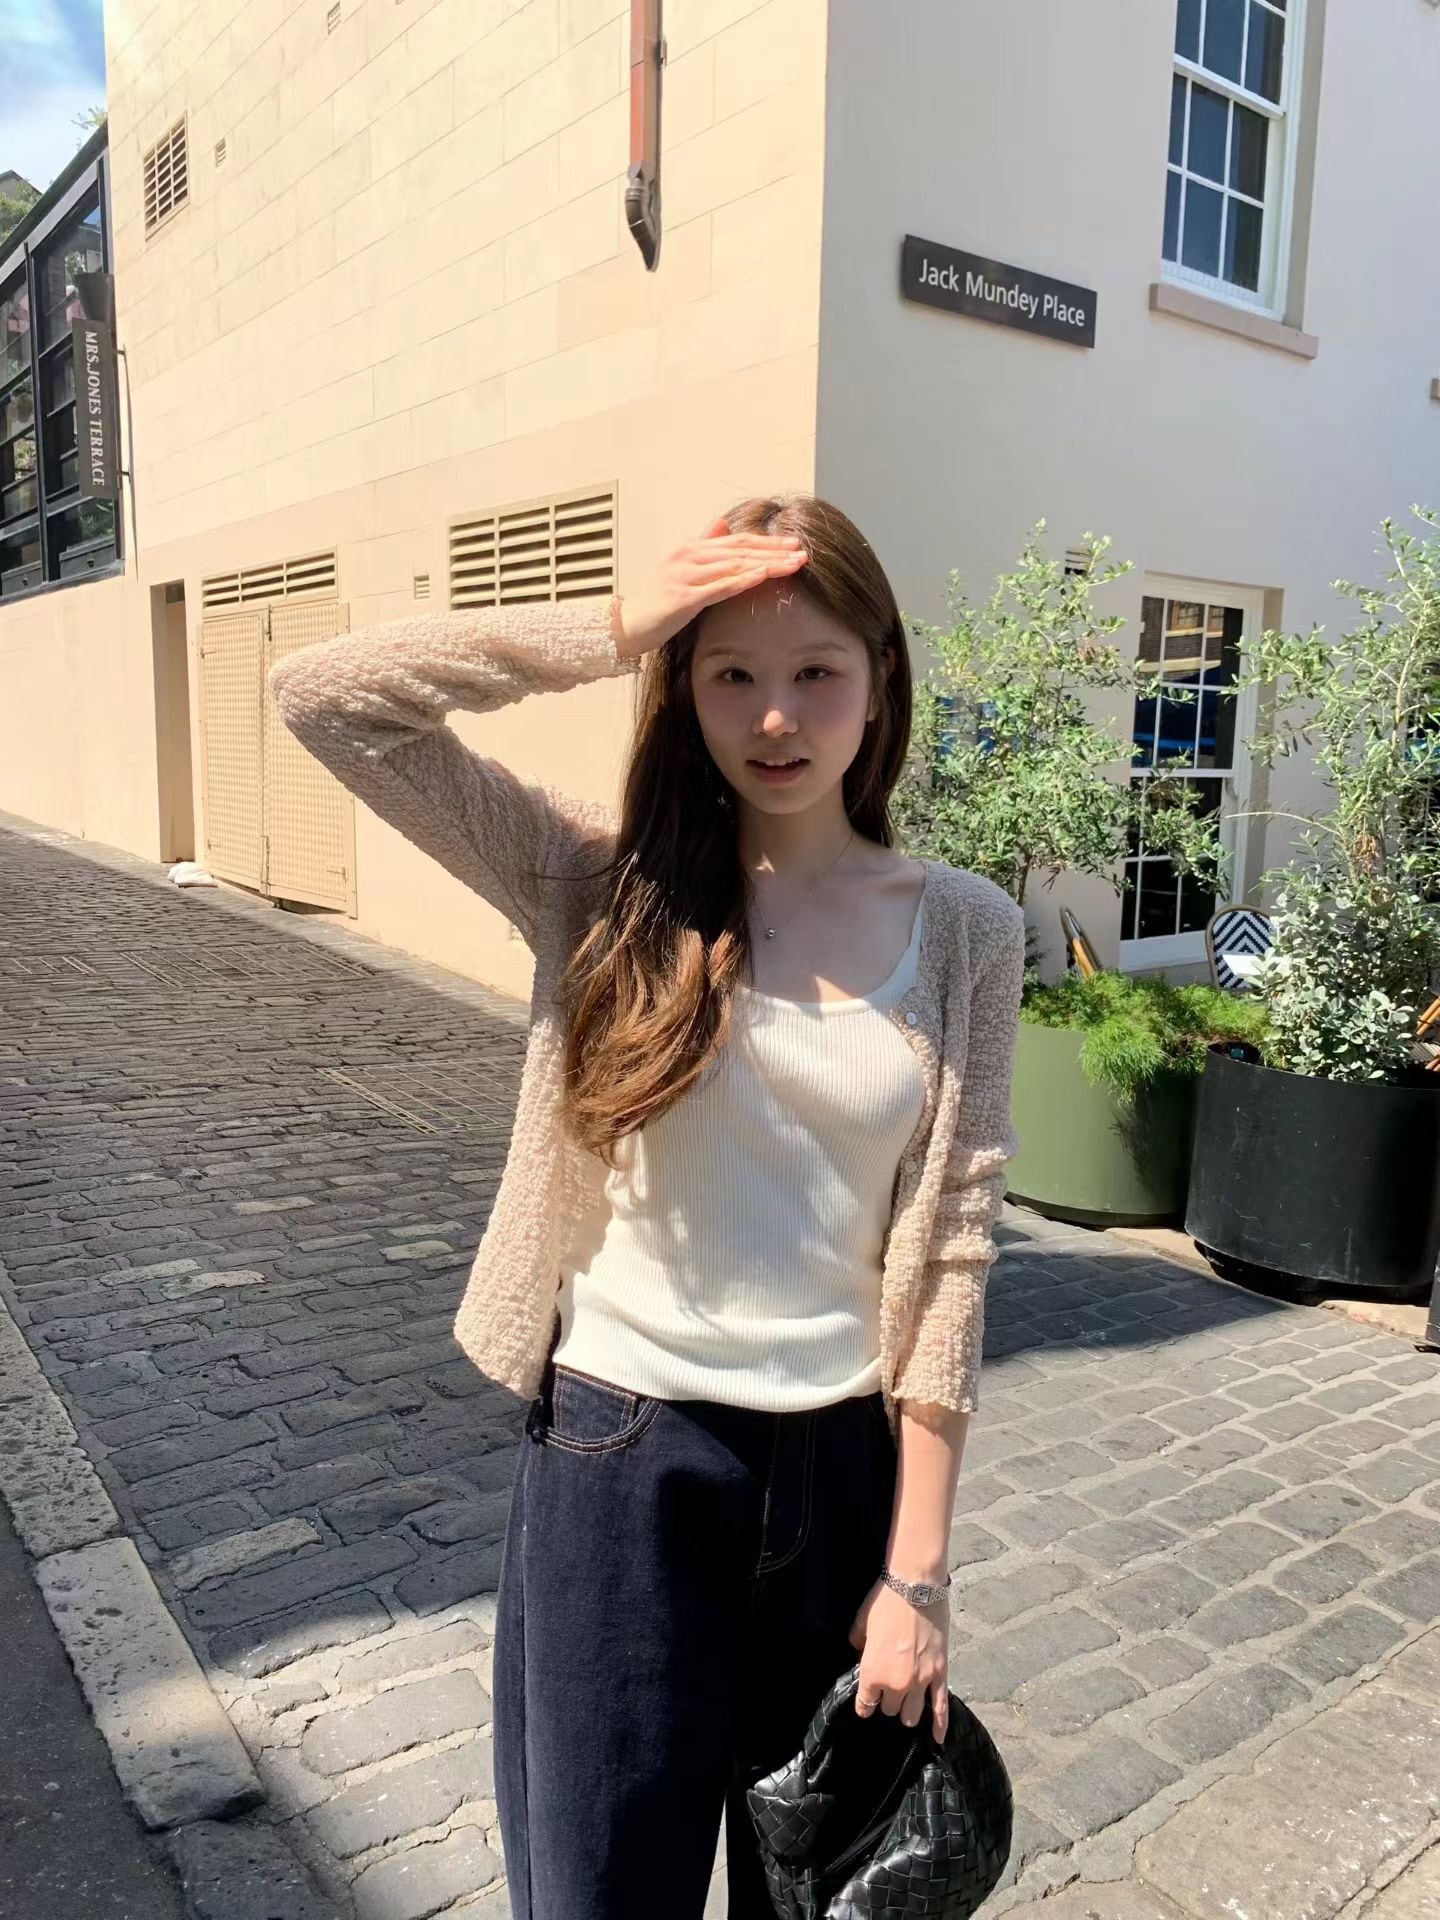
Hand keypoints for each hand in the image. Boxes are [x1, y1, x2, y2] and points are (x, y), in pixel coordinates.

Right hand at [615, 516, 808, 659]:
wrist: (625, 625)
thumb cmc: (655, 603)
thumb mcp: (679, 569)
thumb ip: (703, 547)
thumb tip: (722, 523)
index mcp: (690, 549)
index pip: (736, 541)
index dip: (767, 542)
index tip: (793, 544)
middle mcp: (688, 556)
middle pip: (740, 549)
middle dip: (775, 550)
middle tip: (803, 551)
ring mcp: (685, 575)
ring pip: (735, 565)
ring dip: (768, 563)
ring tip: (795, 564)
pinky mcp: (684, 598)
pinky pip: (721, 586)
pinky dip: (745, 579)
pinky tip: (765, 574)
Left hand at [848, 1576, 950, 1743]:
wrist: (916, 1586)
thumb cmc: (885, 1601)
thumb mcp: (861, 1623)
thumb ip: (858, 1644)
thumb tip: (861, 1652)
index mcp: (872, 1672)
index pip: (866, 1704)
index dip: (866, 1702)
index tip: (867, 1701)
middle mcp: (896, 1683)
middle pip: (890, 1709)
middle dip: (887, 1700)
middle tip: (888, 1688)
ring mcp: (921, 1681)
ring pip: (912, 1714)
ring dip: (908, 1710)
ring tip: (907, 1703)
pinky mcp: (940, 1673)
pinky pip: (941, 1707)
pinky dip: (940, 1725)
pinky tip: (937, 1739)